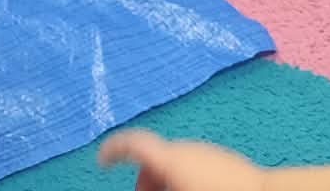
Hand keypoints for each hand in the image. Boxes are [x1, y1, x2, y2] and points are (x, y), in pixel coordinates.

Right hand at [98, 134, 264, 190]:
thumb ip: (152, 187)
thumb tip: (138, 186)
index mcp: (171, 158)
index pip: (132, 143)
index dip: (112, 149)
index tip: (101, 161)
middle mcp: (187, 148)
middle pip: (154, 157)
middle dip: (144, 179)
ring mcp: (209, 151)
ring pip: (176, 162)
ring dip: (167, 181)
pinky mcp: (227, 160)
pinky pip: (197, 165)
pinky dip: (187, 179)